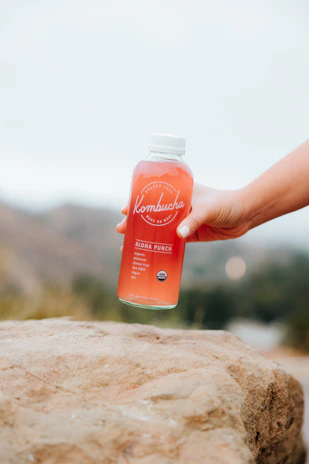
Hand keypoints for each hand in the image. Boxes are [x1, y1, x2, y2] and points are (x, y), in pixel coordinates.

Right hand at [116, 183, 248, 242]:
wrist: (245, 214)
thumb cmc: (226, 203)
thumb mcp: (208, 209)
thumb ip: (193, 220)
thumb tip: (178, 235)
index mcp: (179, 192)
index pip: (153, 196)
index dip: (137, 203)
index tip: (124, 210)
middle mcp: (178, 206)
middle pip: (152, 214)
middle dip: (136, 222)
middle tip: (121, 230)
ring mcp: (183, 221)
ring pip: (159, 229)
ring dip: (145, 236)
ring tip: (129, 245)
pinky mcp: (190, 234)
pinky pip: (172, 242)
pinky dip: (161, 247)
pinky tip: (149, 253)